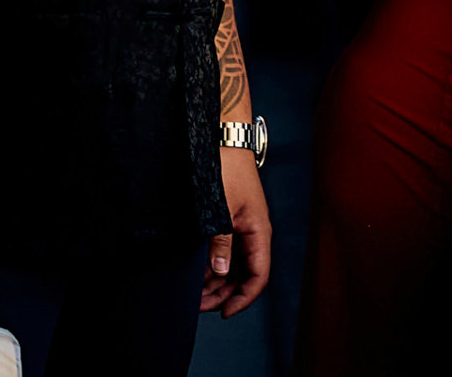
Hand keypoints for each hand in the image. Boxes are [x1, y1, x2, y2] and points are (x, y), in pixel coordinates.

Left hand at [201, 146, 270, 316]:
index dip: (243, 298)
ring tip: (193, 291)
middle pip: (244, 275)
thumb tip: (221, 272)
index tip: (224, 313)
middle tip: (198, 306)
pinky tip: (196, 271)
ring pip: (233, 265)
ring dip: (216, 281)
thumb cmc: (225, 169)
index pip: (258, 276)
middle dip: (224, 294)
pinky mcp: (230, 218)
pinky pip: (225, 250)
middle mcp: (252, 232)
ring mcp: (241, 225)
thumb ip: (221, 243)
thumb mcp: (219, 210)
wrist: (223, 139)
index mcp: (258, 231)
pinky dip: (212, 265)